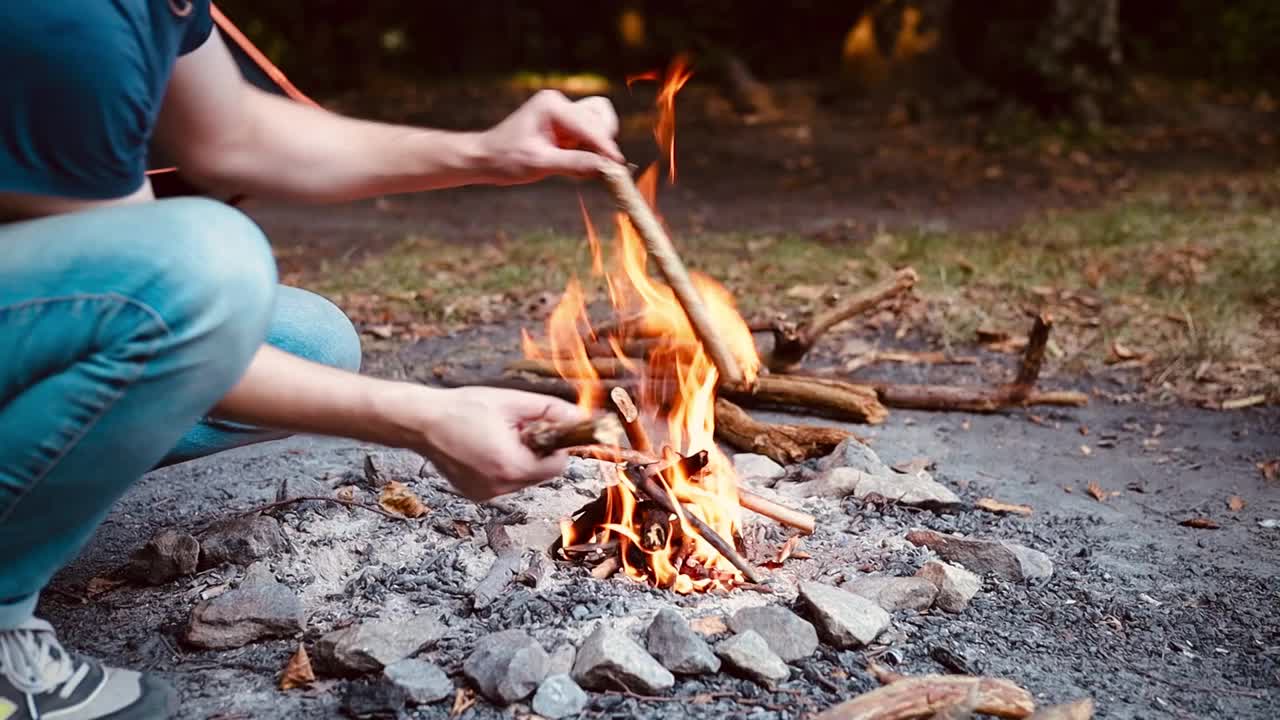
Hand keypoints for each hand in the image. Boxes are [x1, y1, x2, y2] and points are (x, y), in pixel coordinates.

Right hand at [411, 386, 584, 500]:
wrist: (421, 422)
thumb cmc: (461, 409)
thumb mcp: (513, 402)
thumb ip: (550, 410)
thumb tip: (580, 417)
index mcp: (512, 466)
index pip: (558, 466)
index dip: (555, 445)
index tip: (543, 428)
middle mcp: (500, 487)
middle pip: (541, 473)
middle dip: (536, 451)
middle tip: (516, 428)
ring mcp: (485, 494)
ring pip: (522, 478)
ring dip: (520, 458)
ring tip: (497, 436)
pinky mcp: (475, 493)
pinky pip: (503, 482)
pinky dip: (501, 466)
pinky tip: (484, 447)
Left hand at [475, 90, 623, 184]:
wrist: (486, 159)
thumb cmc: (505, 159)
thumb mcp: (540, 164)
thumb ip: (575, 163)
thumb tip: (607, 168)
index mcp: (551, 106)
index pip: (589, 125)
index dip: (605, 146)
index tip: (620, 165)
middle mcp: (559, 103)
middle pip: (600, 116)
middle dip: (603, 142)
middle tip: (602, 167)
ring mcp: (563, 113)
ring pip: (599, 123)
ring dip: (599, 145)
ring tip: (587, 167)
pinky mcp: (565, 125)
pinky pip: (589, 135)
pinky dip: (590, 150)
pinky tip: (578, 166)